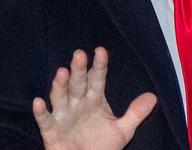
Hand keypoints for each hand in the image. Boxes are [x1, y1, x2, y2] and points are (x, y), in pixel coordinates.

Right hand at [32, 47, 156, 149]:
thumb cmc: (102, 147)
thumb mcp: (122, 131)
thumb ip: (135, 114)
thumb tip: (153, 97)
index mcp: (94, 100)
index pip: (97, 79)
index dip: (99, 66)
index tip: (101, 51)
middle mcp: (77, 104)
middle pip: (78, 84)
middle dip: (79, 70)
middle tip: (79, 54)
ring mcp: (63, 116)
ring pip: (60, 97)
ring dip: (60, 86)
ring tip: (62, 72)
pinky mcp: (51, 132)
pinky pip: (45, 121)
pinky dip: (41, 112)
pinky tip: (38, 102)